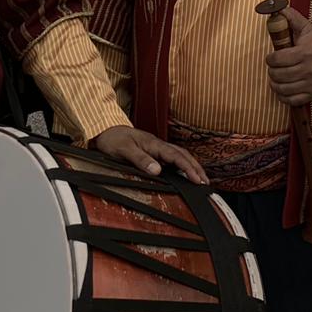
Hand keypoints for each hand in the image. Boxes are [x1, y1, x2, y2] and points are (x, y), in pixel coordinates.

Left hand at [93, 125, 208, 185]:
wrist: (106, 129)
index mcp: (154, 144)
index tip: (197, 179)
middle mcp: (158, 145)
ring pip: (180, 156)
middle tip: (206, 182)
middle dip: (196, 168)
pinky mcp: (154, 151)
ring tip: (200, 179)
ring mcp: (157, 148)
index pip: (176, 156)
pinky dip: (182, 164)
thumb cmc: (114, 139)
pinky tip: (184, 172)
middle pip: (183, 155)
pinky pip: (172, 158)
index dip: (188, 168)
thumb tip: (157, 170)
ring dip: (191, 166)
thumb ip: (141, 159)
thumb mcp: (124, 150)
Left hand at [265, 8, 311, 106]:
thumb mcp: (307, 28)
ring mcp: (310, 84)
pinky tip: (282, 89)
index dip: (270, 59)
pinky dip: (283, 96)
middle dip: (271, 71)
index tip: (271, 57)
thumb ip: (292, 18)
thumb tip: (277, 8)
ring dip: (274, 84)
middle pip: (278, 75)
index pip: (277, 59)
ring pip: (282, 89)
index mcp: (304, 53)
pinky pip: (291, 100)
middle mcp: (308, 70)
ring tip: (276, 78)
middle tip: (273, 67)